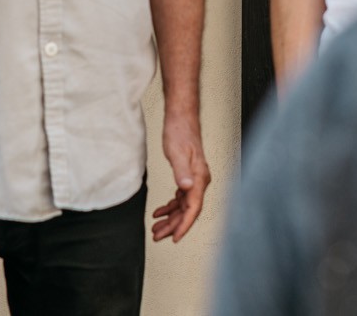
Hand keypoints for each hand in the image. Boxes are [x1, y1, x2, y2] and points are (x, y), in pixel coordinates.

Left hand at [152, 113, 210, 242]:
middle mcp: (200, 181)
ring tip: (156, 228)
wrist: (181, 118)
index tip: (175, 238)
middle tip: (157, 236)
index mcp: (200, 178)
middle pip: (188, 211)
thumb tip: (187, 187)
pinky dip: (170, 206)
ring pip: (184, 206)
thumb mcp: (177, 153)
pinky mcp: (188, 176)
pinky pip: (181, 198)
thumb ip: (181, 171)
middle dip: (173, 226)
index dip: (184, 225)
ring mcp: (195, 179)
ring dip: (170, 218)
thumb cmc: (180, 132)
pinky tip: (160, 211)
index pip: (193, 208)